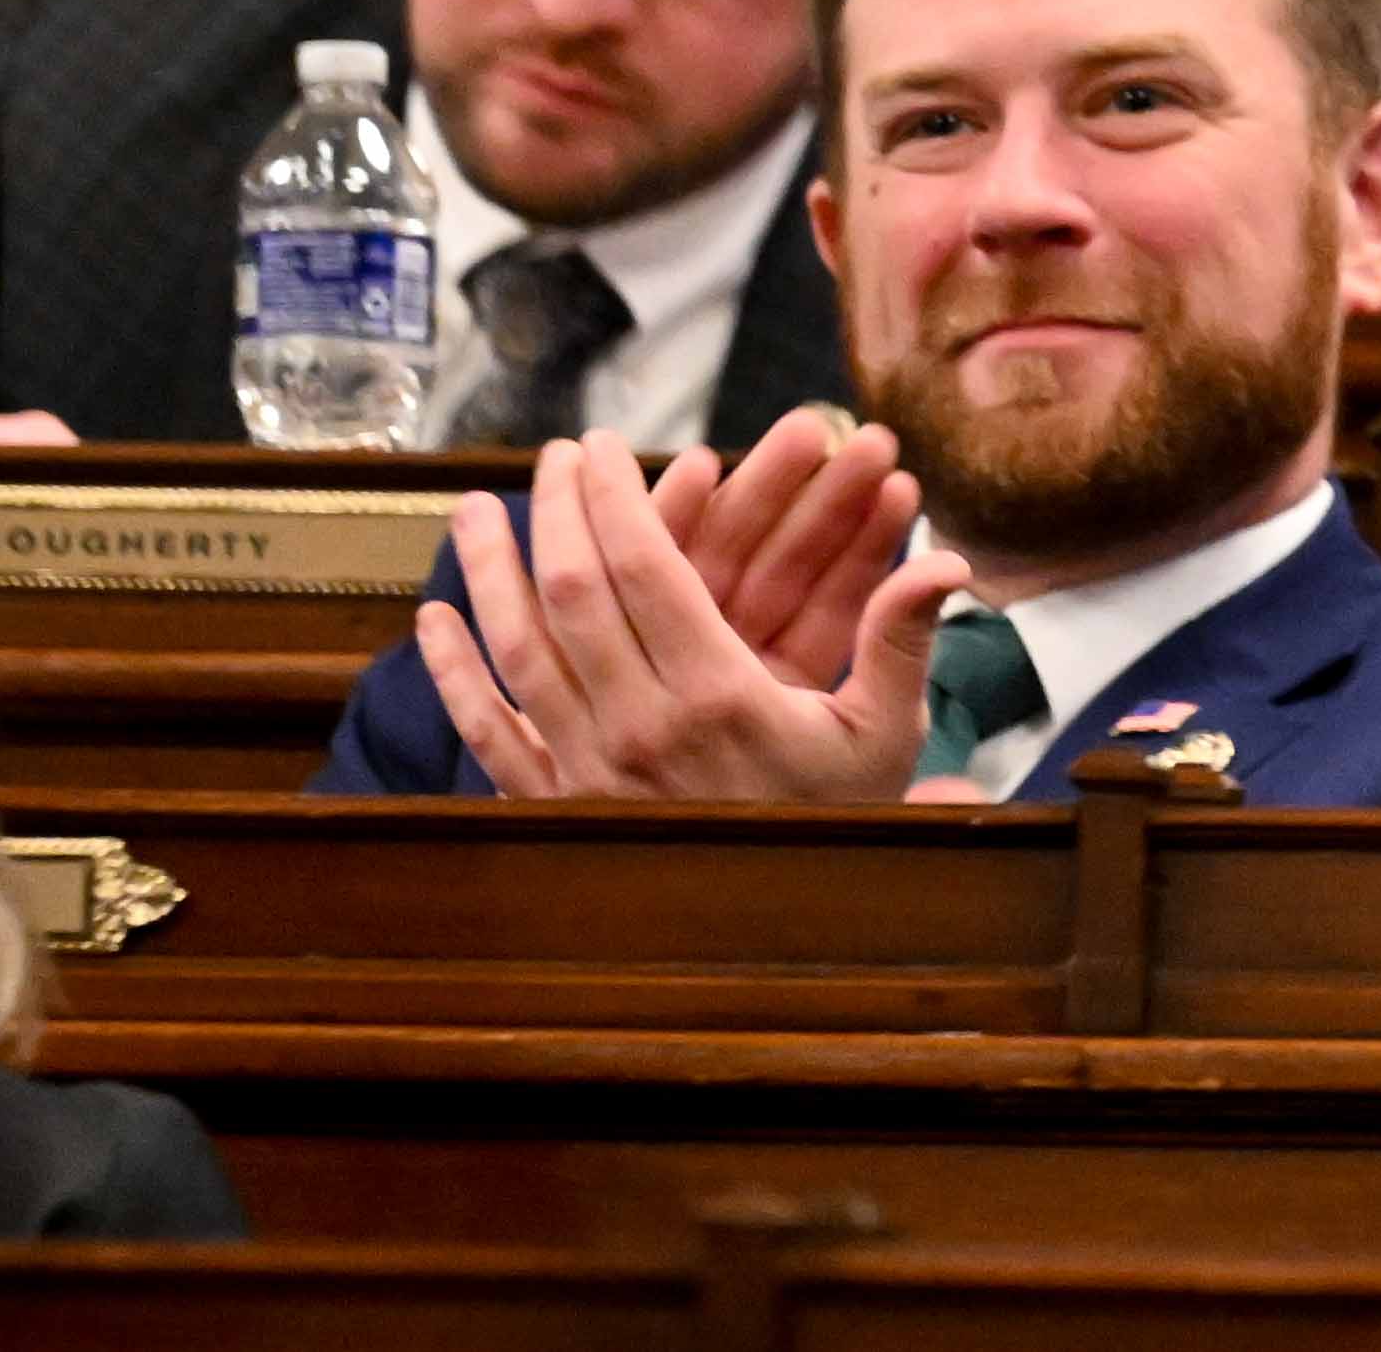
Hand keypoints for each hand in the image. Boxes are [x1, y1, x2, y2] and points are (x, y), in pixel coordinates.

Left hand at [412, 432, 963, 802]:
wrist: (775, 933)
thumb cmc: (830, 823)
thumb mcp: (882, 735)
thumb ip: (902, 640)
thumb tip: (948, 563)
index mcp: (716, 695)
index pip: (645, 572)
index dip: (616, 500)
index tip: (601, 447)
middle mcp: (635, 725)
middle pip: (572, 594)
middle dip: (558, 512)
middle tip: (554, 456)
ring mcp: (582, 767)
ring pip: (517, 649)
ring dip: (490, 572)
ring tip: (470, 511)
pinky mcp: (552, 802)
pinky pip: (487, 731)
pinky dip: (454, 674)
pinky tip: (432, 620)